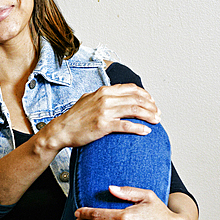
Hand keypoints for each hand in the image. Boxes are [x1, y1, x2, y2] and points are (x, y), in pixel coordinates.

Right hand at [42, 83, 159, 149]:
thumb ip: (102, 95)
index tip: (151, 102)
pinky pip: (126, 125)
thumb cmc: (74, 117)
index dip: (145, 95)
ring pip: (134, 110)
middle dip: (151, 106)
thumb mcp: (88, 99)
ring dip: (148, 116)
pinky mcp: (103, 125)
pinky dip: (138, 128)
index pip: (131, 89)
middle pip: (136, 99)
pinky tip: (146, 131)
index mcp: (103, 91)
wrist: (61, 130)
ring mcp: (104, 112)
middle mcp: (105, 99)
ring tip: (156, 121)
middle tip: (158, 114)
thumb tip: (114, 94)